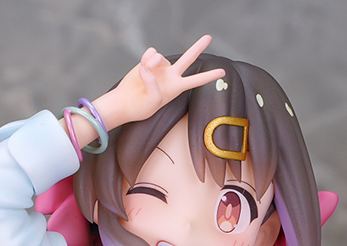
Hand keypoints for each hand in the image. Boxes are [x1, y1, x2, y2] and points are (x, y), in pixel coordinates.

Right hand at [93, 35, 223, 130]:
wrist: (124, 103)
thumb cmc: (139, 107)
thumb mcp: (152, 102)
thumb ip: (154, 85)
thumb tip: (148, 68)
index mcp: (176, 87)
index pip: (195, 81)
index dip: (209, 76)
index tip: (223, 72)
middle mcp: (170, 75)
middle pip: (188, 59)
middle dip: (198, 47)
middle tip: (209, 37)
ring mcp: (160, 67)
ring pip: (161, 56)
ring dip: (153, 62)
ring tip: (144, 72)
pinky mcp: (148, 62)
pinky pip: (151, 53)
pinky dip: (146, 58)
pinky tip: (141, 66)